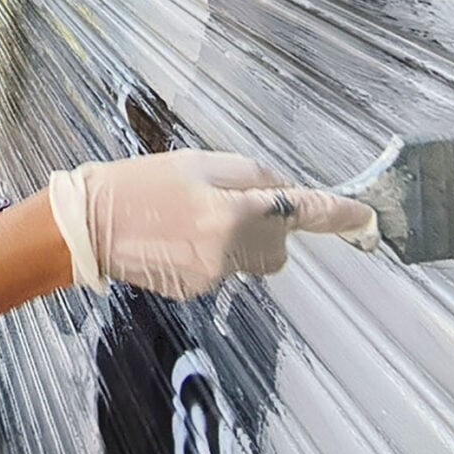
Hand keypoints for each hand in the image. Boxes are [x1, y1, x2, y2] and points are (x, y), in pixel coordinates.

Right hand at [47, 149, 376, 299]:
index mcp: (231, 212)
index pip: (301, 212)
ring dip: (238, 239)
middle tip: (229, 202)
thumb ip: (249, 176)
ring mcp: (212, 277)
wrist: (87, 226)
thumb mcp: (196, 162)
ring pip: (252, 259)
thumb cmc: (137, 185)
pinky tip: (176, 237)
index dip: (339, 215)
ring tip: (190, 217)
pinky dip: (211, 253)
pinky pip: (224, 270)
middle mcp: (228, 251)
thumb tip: (282, 191)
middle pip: (279, 245)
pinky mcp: (196, 291)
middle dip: (270, 226)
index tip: (367, 218)